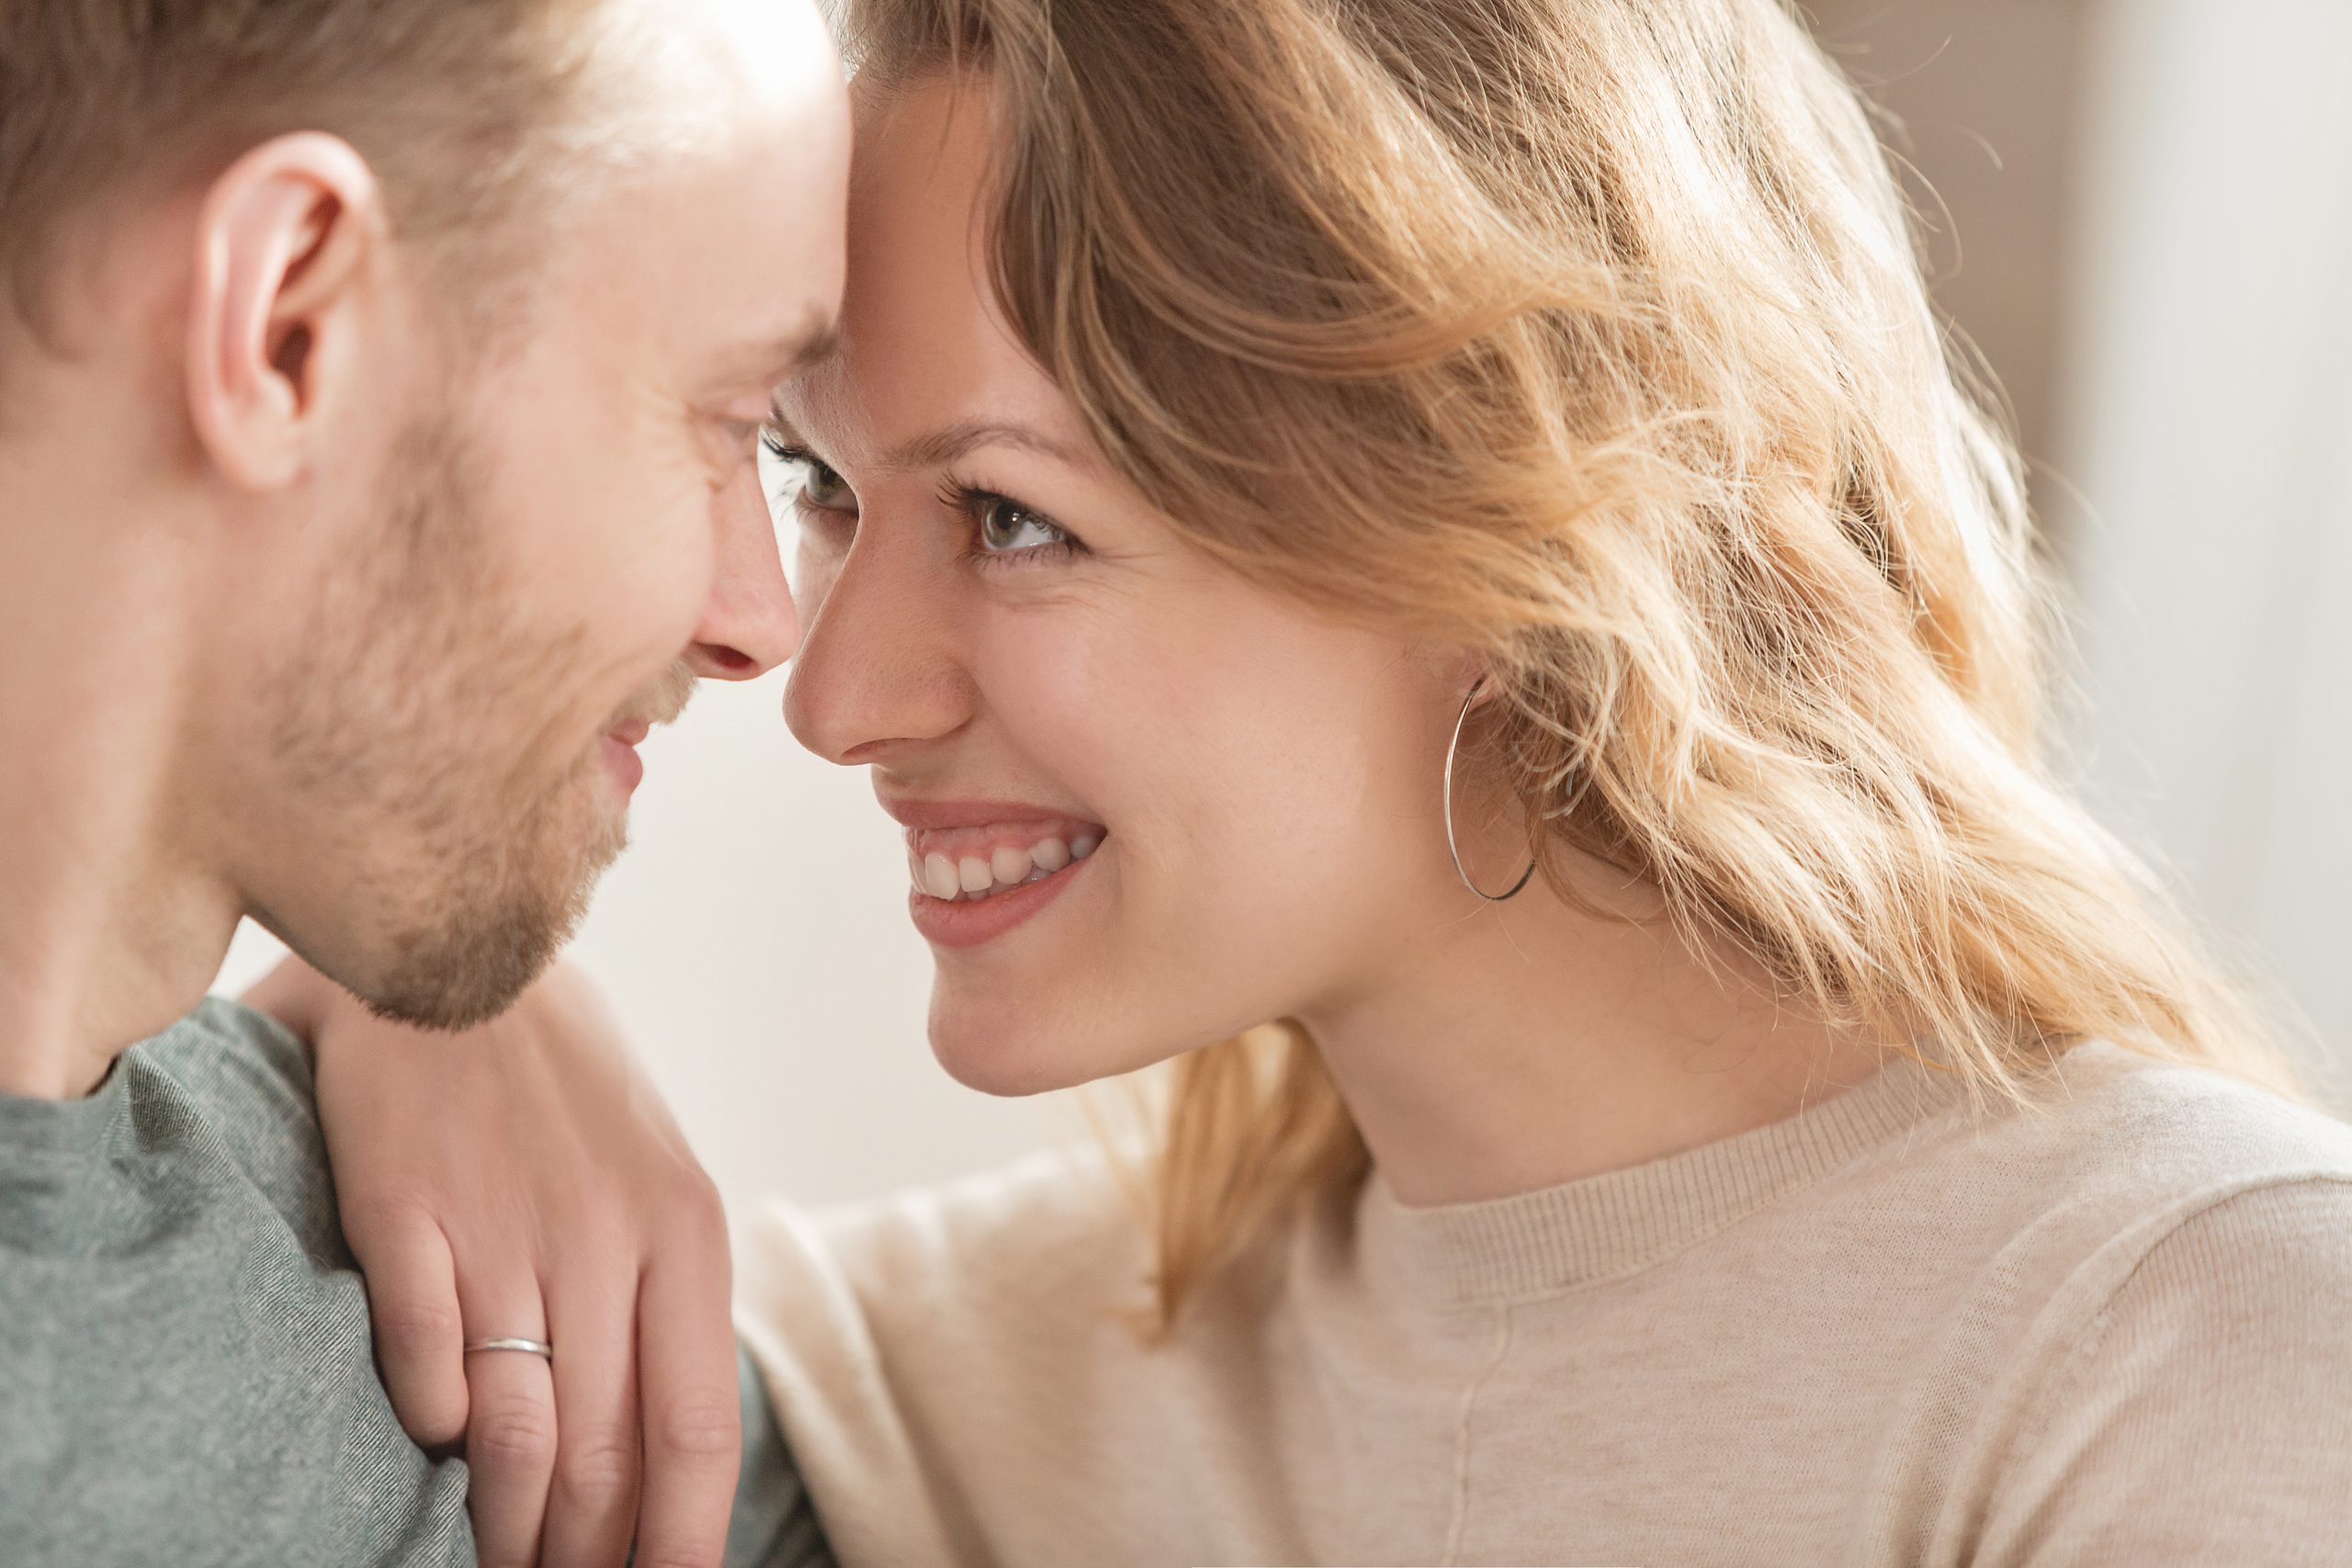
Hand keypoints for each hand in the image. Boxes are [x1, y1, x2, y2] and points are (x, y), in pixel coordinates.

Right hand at [247, 957, 741, 1567]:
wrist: (462, 955)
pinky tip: (439, 1438)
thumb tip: (669, 1458)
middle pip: (602, 1457)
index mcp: (685, 1231)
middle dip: (584, 1556)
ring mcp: (502, 1227)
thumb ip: (663, 1304)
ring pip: (513, 1437)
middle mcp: (603, 1237)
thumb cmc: (568, 1090)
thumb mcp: (654, 1181)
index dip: (680, 1545)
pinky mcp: (403, 1211)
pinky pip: (422, 1362)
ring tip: (494, 1562)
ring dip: (501, 1526)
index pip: (695, 1431)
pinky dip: (431, 1424)